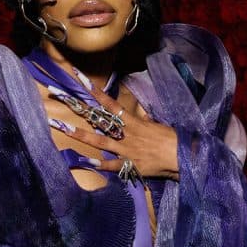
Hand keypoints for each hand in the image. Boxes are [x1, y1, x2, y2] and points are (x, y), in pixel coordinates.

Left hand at [48, 81, 178, 180]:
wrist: (182, 156)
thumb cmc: (172, 138)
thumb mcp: (157, 124)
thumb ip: (144, 120)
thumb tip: (139, 113)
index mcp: (134, 122)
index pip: (111, 104)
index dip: (95, 92)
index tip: (80, 80)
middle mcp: (126, 134)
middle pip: (100, 121)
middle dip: (82, 111)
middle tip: (64, 99)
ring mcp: (126, 150)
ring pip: (100, 141)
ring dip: (81, 135)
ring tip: (65, 128)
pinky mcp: (129, 165)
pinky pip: (111, 165)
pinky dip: (99, 164)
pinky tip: (84, 162)